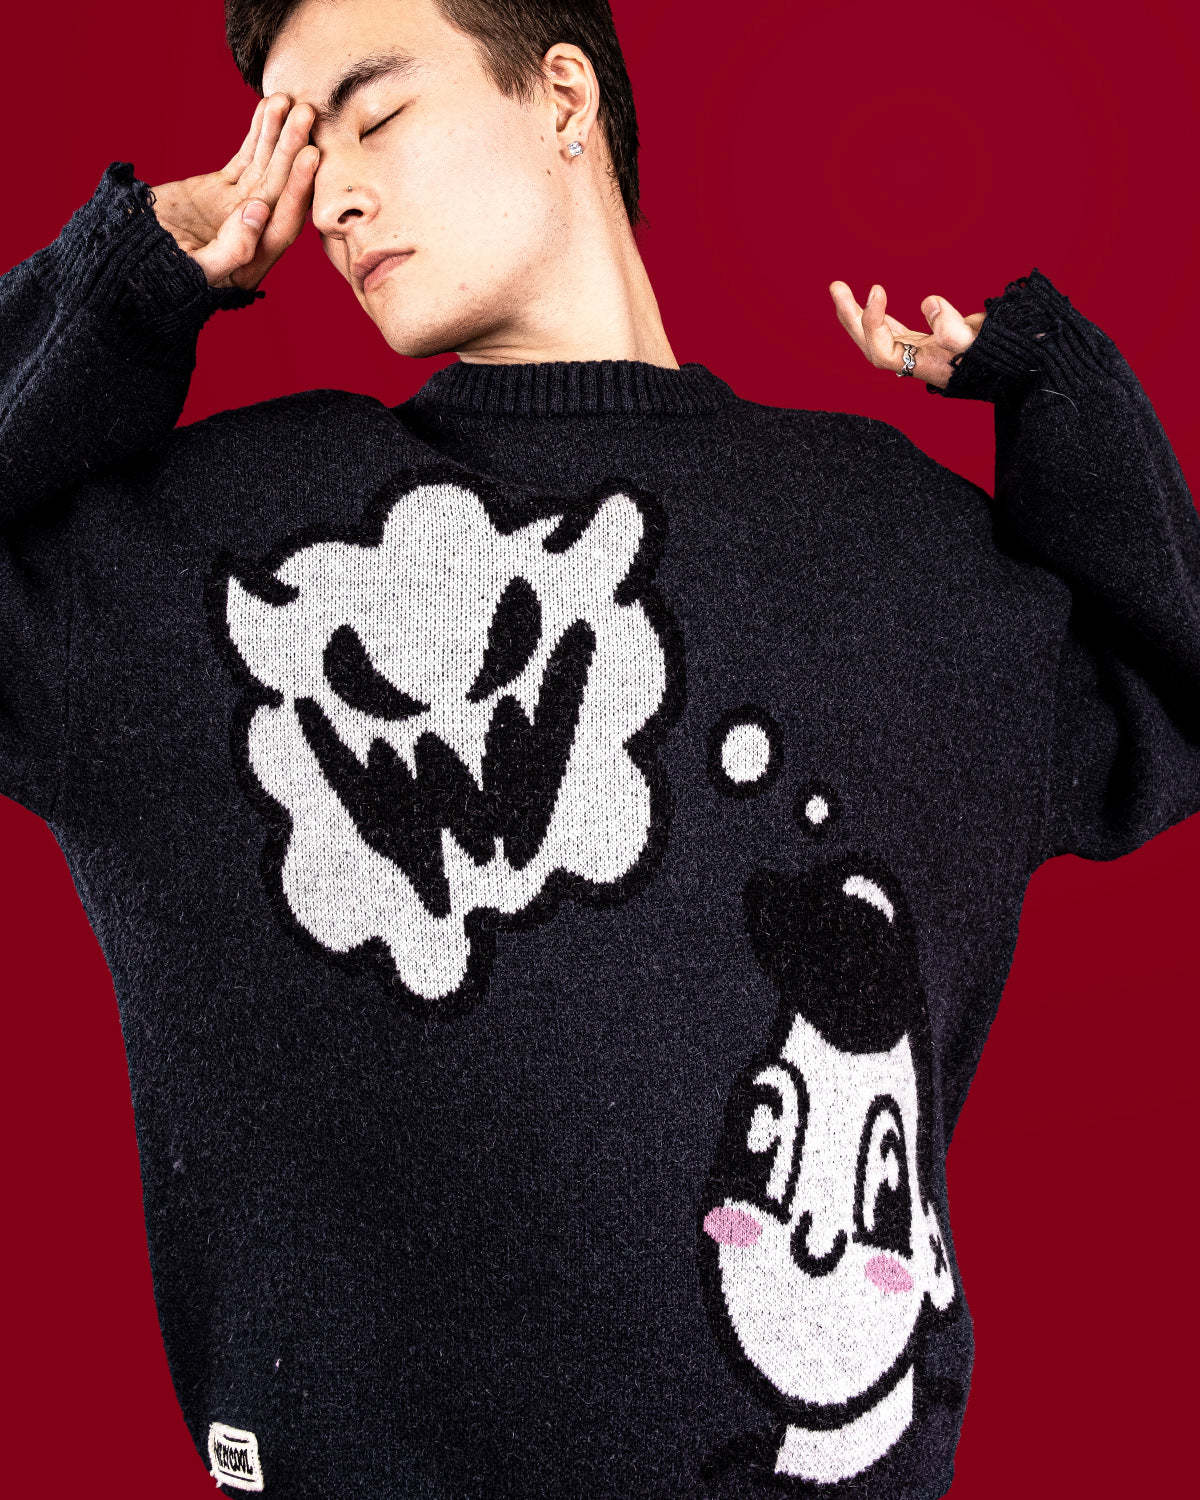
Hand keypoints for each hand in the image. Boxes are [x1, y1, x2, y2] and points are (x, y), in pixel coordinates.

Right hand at [148, 94, 320, 292]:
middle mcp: (254, 234)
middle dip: (292, 149)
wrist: (127, 259)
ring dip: (278, 134)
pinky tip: (270, 109)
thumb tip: (260, 212)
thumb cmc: (157, 275)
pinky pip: (245, 159)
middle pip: (279, 188)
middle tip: (306, 114)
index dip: (297, 188)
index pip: (284, 221)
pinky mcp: (221, 191)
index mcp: (253, 260)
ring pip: (264, 168)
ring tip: (288, 100)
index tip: (310, 154)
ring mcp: (238, 209)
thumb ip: (232, 249)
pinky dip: (257, 135)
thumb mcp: (196, 271)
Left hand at [827, 281, 986, 388]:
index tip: (877, 288)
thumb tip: (929, 303)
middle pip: (869, 343)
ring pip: (876, 334)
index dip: (873, 321)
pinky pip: (889, 329)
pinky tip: (870, 299)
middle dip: (851, 315)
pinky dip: (877, 314)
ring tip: (839, 288)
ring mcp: (912, 352)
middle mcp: (910, 362)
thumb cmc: (993, 356)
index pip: (881, 349)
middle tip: (835, 286)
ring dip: (857, 313)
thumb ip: (953, 327)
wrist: (1007, 365)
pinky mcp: (919, 342)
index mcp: (917, 366)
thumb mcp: (976, 342)